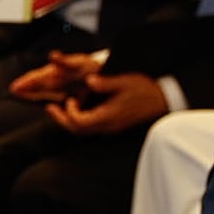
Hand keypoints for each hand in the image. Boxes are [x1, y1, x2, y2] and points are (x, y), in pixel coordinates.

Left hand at [40, 70, 172, 137]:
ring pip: (83, 132)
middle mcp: (108, 126)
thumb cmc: (145, 90)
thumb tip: (88, 81)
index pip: (80, 122)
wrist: (163, 100)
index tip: (69, 99)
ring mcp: (111, 127)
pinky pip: (91, 128)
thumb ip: (105, 83)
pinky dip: (79, 120)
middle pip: (78, 131)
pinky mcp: (113, 125)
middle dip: (61, 120)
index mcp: (109, 116)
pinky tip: (77, 108)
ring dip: (69, 120)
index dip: (69, 112)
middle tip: (50, 107)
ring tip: (59, 107)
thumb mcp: (124, 82)